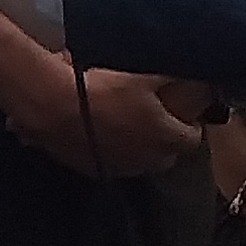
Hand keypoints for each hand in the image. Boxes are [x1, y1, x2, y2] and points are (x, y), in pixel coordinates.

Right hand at [10, 64, 203, 180]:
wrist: (52, 105)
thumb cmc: (103, 87)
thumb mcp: (142, 75)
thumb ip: (170, 79)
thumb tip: (192, 77)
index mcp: (165, 137)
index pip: (192, 139)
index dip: (190, 125)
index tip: (185, 113)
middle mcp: (146, 160)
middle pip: (167, 156)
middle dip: (165, 141)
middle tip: (156, 119)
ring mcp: (118, 169)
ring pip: (138, 162)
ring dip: (137, 148)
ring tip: (125, 126)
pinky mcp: (91, 170)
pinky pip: (110, 163)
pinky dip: (110, 152)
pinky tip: (99, 133)